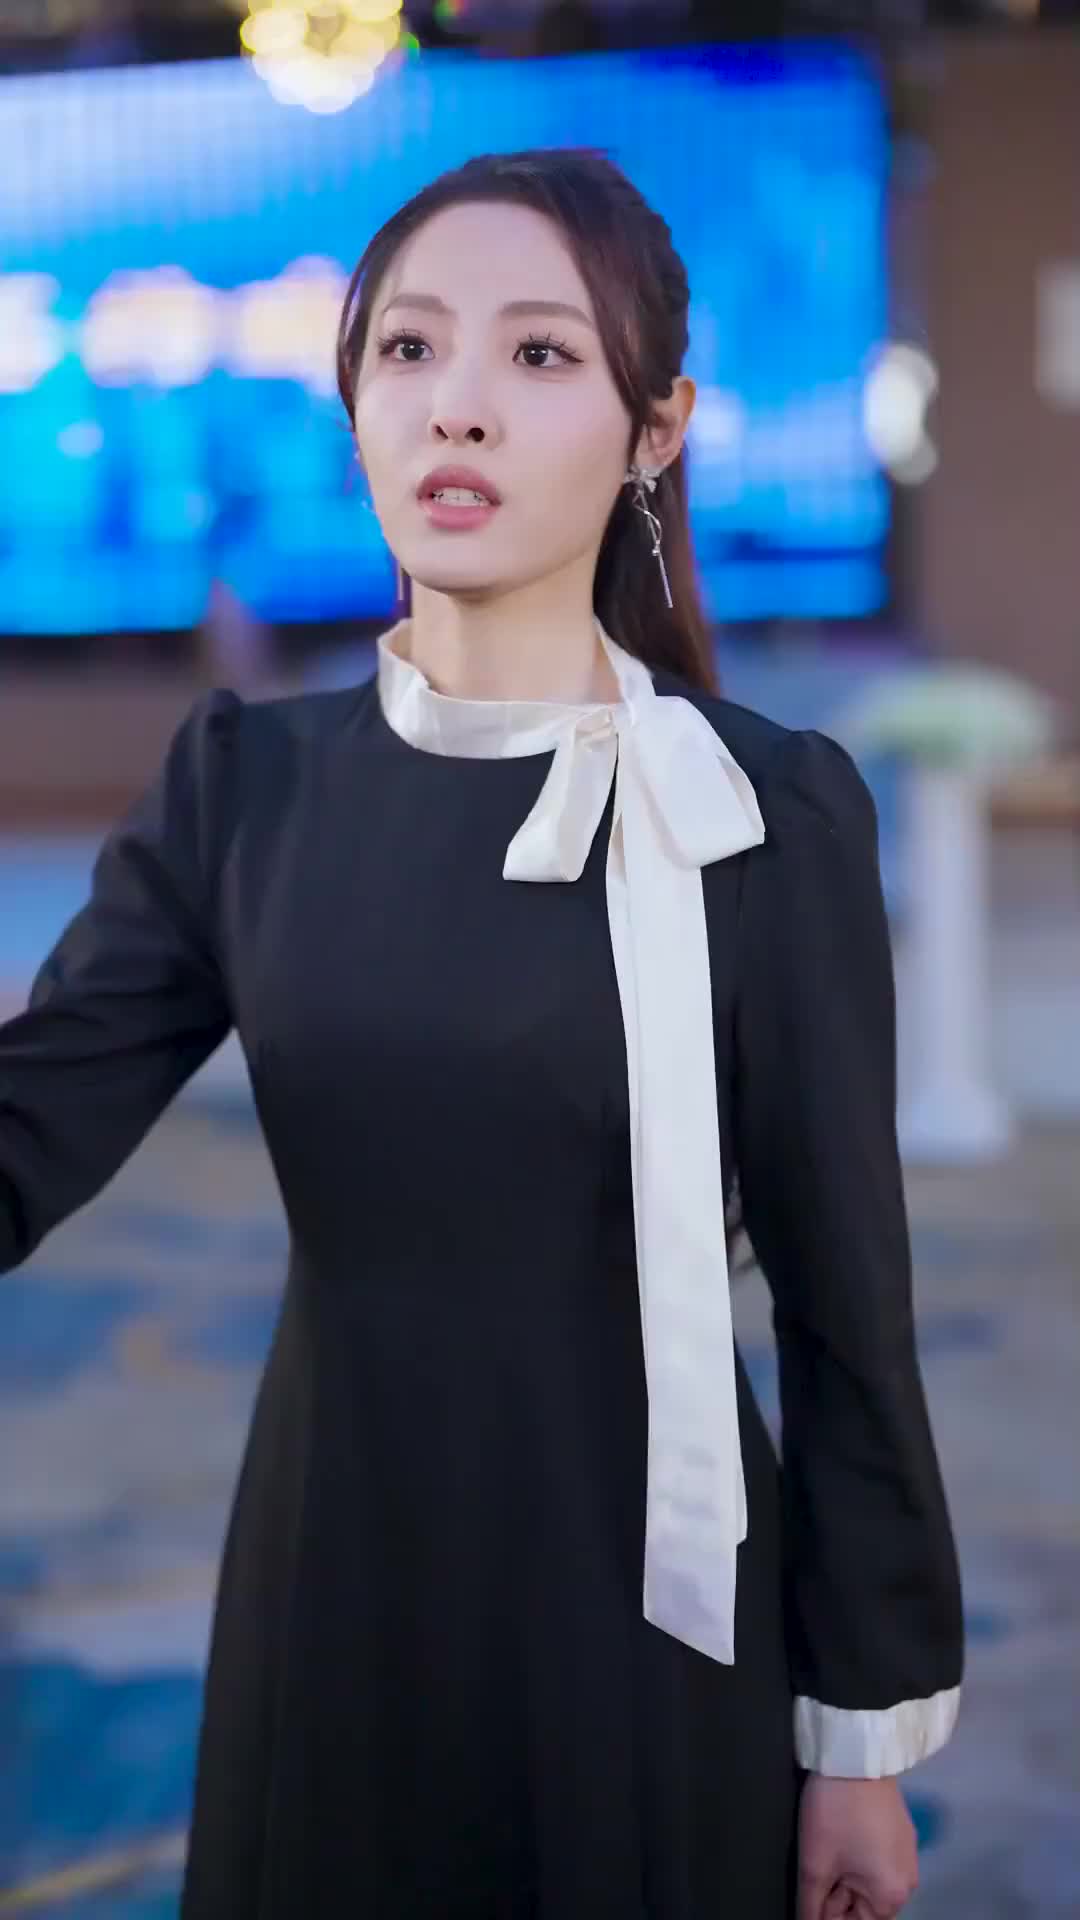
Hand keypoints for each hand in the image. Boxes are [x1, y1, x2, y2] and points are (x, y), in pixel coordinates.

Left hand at [797, 1774, 919, 1919]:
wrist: (856, 1756)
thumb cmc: (835, 1814)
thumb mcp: (815, 1865)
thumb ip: (811, 1906)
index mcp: (892, 1896)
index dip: (826, 1916)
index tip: (810, 1896)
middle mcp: (908, 1881)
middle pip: (865, 1906)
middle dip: (836, 1898)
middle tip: (813, 1874)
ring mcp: (907, 1853)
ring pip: (870, 1882)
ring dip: (845, 1879)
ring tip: (823, 1856)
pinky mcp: (900, 1831)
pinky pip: (878, 1860)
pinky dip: (857, 1860)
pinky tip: (838, 1842)